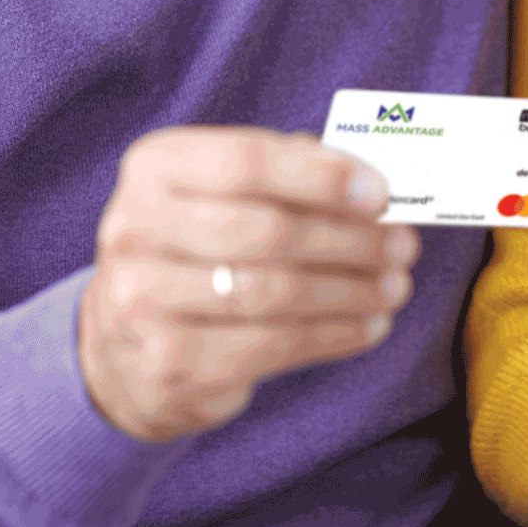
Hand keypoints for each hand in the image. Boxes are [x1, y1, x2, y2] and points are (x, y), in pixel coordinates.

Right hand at [78, 127, 418, 442]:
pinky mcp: (163, 365)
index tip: (381, 195)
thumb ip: (291, 173)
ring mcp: (140, 302)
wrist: (124, 339)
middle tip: (403, 246)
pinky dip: (333, 335)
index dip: (322, 177)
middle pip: (266, 232)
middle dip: (350, 241)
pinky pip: (268, 348)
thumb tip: (373, 183)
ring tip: (394, 287)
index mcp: (156, 168)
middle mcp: (134, 230)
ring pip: (272, 294)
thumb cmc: (202, 245)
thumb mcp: (229, 191)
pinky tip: (369, 326)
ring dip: (351, 291)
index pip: (247, 161)